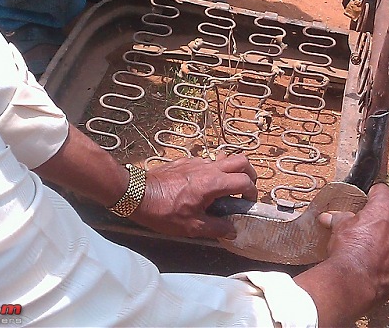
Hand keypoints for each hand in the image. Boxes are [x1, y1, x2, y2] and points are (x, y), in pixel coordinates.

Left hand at [131, 153, 257, 238]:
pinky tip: (202, 189)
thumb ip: (216, 228)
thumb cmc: (163, 211)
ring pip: (224, 159)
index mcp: (213, 183)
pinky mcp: (186, 161)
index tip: (248, 203)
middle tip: (245, 190)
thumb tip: (232, 230)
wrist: (136, 193)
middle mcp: (208, 168)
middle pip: (241, 161)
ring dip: (230, 172)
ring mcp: (197, 162)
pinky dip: (213, 172)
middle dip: (249, 174)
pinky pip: (207, 163)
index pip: (244, 181)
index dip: (252, 192)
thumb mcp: (192, 227)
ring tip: (225, 190)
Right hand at [294, 184, 388, 325]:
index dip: (371, 194)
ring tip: (369, 249)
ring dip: (387, 239)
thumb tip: (327, 217)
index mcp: (384, 209)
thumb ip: (338, 219)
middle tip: (363, 229)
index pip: (381, 190)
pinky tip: (376, 264)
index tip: (365, 201)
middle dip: (379, 219)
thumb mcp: (339, 228)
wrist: (355, 282)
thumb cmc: (348, 250)